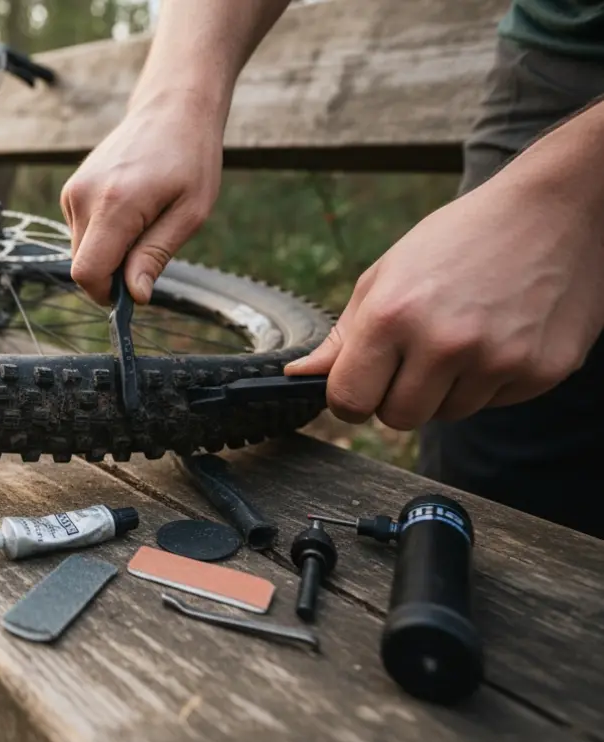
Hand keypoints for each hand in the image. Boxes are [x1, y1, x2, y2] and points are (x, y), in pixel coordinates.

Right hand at [60, 95, 223, 304]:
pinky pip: (82, 232)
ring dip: (110, 252)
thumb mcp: (190, 213)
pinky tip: (131, 209)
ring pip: (81, 250)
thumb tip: (135, 295)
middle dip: (112, 273)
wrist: (172, 107)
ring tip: (145, 221)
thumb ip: (156, 255)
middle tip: (151, 248)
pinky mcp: (71, 189)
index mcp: (114, 204)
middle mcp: (83, 196)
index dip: (108, 293)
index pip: (87, 273)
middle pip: (82, 265)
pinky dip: (104, 235)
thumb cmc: (191, 157)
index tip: (134, 290)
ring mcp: (73, 191)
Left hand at [285, 168, 603, 429]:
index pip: (349, 401)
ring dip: (448, 388)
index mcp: (393, 314)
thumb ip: (344, 335)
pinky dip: (491, 380)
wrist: (554, 210)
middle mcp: (444, 342)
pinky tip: (501, 333)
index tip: (361, 384)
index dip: (350, 398)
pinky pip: (495, 403)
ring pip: (448, 414)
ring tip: (465, 334)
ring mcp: (497, 359)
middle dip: (398, 395)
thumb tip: (298, 376)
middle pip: (398, 418)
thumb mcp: (388, 275)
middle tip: (418, 354)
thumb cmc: (459, 239)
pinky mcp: (541, 370)